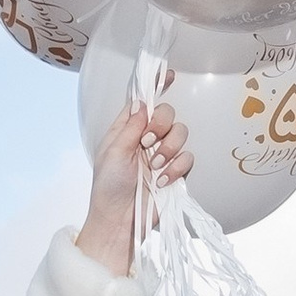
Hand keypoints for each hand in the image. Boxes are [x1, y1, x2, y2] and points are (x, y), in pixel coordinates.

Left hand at [76, 93, 190, 276]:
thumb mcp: (113, 153)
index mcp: (126, 130)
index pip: (143, 102)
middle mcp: (146, 139)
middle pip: (167, 113)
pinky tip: (162, 181)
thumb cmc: (108, 189)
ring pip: (181, 134)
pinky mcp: (175, 172)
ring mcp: (162, 155)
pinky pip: (188, 158)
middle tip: (148, 143)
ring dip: (169, 149)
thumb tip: (143, 102)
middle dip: (161, 125)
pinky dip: (176, 168)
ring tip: (154, 167)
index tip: (168, 74)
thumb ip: (130, 127)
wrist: (120, 221)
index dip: (155, 86)